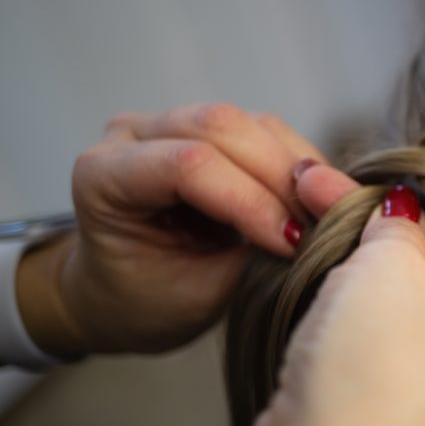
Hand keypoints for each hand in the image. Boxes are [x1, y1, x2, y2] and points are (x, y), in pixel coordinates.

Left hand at [17, 103, 330, 355]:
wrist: (123, 296)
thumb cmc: (144, 302)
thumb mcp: (197, 297)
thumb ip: (251, 259)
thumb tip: (311, 232)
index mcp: (104, 175)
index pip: (188, 164)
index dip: (249, 200)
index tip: (291, 244)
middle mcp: (134, 134)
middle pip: (221, 125)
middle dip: (279, 175)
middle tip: (316, 225)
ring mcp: (174, 124)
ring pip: (251, 123)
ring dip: (296, 169)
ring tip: (320, 216)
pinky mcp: (213, 130)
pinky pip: (268, 131)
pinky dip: (299, 164)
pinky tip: (313, 200)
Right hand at [225, 188, 424, 425]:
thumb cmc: (379, 372)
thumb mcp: (388, 266)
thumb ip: (398, 225)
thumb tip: (403, 211)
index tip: (410, 219)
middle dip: (402, 246)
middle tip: (353, 220)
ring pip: (418, 313)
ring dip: (373, 285)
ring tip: (332, 265)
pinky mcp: (412, 419)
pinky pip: (395, 354)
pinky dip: (361, 332)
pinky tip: (326, 322)